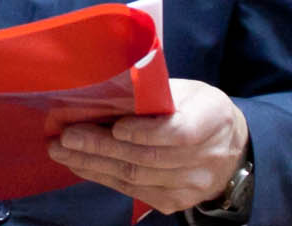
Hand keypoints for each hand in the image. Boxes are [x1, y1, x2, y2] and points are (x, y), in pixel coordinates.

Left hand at [46, 79, 247, 215]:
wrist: (230, 147)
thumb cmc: (196, 108)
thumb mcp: (185, 90)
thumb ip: (152, 94)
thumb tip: (100, 93)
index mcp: (212, 118)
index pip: (179, 132)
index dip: (146, 132)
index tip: (115, 127)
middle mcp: (206, 157)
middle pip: (148, 157)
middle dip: (101, 147)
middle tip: (66, 137)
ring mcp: (191, 185)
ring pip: (136, 177)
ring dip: (93, 163)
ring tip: (61, 150)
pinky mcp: (175, 201)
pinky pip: (134, 191)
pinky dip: (102, 177)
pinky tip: (80, 164)